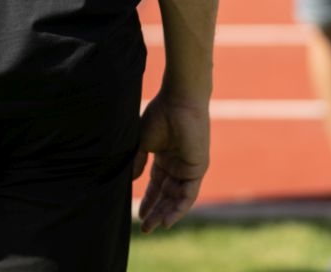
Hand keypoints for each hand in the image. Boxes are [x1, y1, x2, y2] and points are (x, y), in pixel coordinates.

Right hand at [133, 89, 209, 232]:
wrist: (179, 102)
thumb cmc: (160, 115)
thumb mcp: (142, 142)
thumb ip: (138, 162)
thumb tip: (132, 181)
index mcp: (164, 156)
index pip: (156, 185)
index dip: (148, 200)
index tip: (138, 214)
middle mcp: (177, 164)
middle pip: (166, 194)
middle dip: (155, 211)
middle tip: (144, 228)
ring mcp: (188, 168)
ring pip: (177, 198)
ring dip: (165, 213)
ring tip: (152, 227)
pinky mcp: (198, 169)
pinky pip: (189, 195)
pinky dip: (179, 209)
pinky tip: (167, 221)